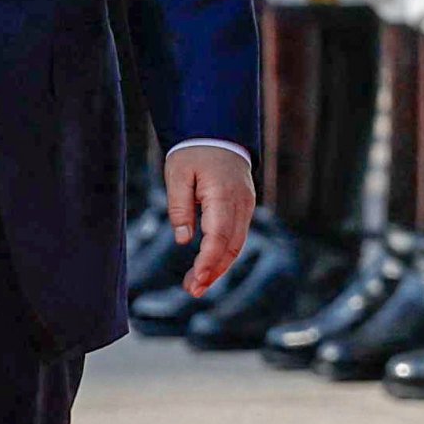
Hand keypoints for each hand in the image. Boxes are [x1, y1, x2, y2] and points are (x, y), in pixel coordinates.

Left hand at [166, 143, 256, 297]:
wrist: (218, 133)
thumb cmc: (194, 152)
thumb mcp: (177, 174)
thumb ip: (179, 206)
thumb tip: (182, 240)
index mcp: (223, 194)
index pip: (219, 236)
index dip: (208, 261)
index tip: (196, 280)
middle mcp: (241, 203)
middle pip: (231, 246)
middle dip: (213, 271)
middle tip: (192, 291)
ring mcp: (246, 206)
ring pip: (237, 245)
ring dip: (218, 267)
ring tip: (196, 286)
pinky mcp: (244, 208)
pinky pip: (237, 236)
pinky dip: (224, 255)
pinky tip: (208, 267)